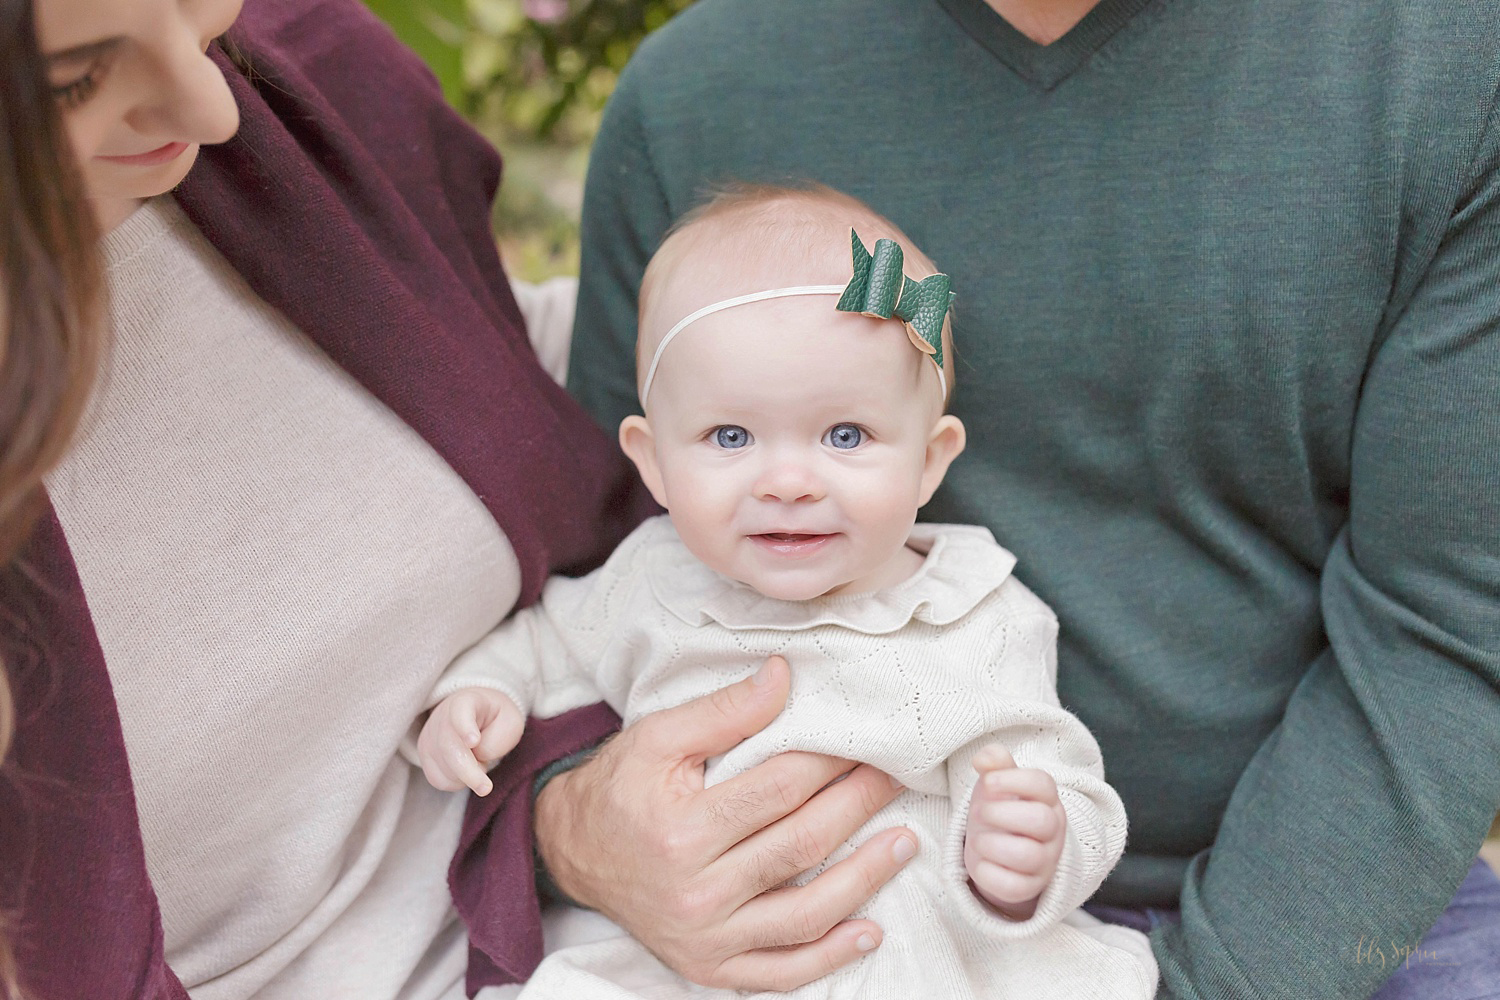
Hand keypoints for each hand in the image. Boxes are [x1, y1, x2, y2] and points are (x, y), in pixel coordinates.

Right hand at [417, 687, 523, 795]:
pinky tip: (467, 772)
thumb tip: (478, 756)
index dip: (465, 727)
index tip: (474, 740)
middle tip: (486, 788)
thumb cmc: (497, 719)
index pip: (460, 711)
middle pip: (449, 748)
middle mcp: (442, 716)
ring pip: (442, 768)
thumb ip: (498, 739)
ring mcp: (429, 736)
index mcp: (466, 701)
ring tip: (480, 762)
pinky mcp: (424, 755)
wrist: (478, 714)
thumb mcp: (510, 722)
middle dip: (468, 771)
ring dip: (465, 777)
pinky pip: (438, 779)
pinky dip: (455, 783)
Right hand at [534, 655, 917, 991]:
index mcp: (681, 828)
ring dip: (864, 879)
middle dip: (859, 807)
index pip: (780, 789)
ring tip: (904, 844)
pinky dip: (828, 956)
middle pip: (800, 845)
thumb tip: (784, 677)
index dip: (831, 763)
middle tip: (898, 778)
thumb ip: (724, 710)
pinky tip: (868, 931)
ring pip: (803, 913)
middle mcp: (695, 890)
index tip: (868, 741)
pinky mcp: (708, 967)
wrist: (571, 853)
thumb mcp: (657, 737)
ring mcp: (705, 937)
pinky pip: (779, 972)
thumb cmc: (620, 787)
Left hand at [963, 743, 1065, 920]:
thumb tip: (985, 758)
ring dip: (992, 844)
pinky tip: (982, 862)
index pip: (1043, 784)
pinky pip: (1014, 886)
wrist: (999, 852)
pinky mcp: (1029, 888)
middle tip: (980, 813)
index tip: (988, 781)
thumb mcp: (997, 784)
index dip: (1013, 780)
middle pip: (1042, 821)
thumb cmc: (1001, 810)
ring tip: (979, 839)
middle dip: (1002, 814)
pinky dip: (989, 874)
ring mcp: (1044, 861)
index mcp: (1047, 799)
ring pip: (1028, 855)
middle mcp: (1052, 831)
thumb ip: (995, 764)